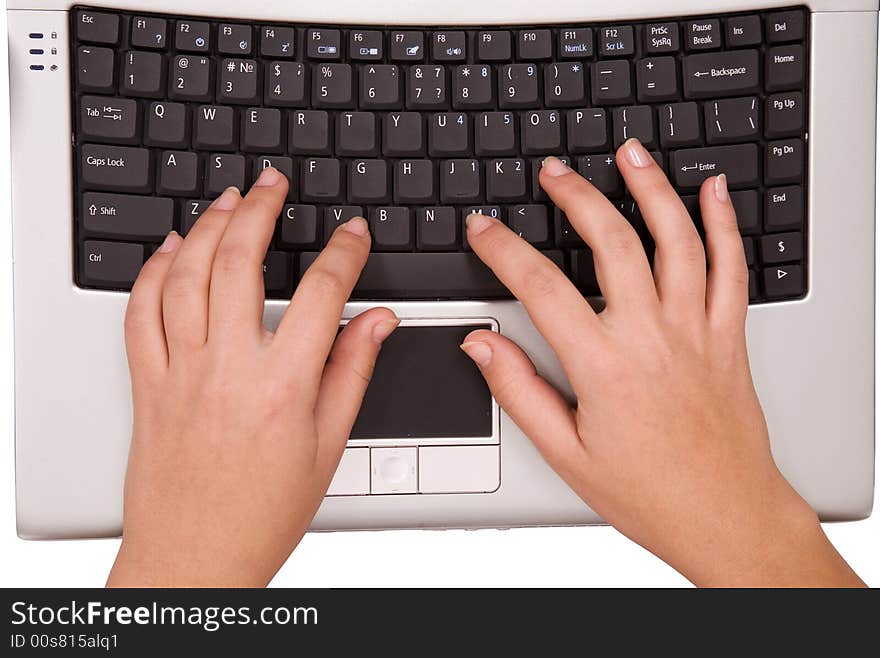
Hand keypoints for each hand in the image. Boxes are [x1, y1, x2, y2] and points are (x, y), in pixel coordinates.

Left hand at [108, 168, 397, 586]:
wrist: (195, 556)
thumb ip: (353, 372)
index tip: (353, 233)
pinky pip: (141, 314)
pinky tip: (170, 250)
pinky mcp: (148, 384)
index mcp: (283, 386)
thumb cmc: (263, 511)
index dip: (343, 253)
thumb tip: (379, 321)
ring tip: (228, 200)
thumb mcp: (328, 445)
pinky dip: (153, 273)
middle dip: (260, 210)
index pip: (322, 294)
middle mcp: (228, 369)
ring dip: (207, 228)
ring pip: (186, 277)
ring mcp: (181, 372)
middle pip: (240, 263)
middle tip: (273, 182)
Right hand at [461, 141, 863, 587]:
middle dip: (577, 196)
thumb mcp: (566, 452)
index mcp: (604, 366)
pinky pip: (732, 266)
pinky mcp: (729, 336)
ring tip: (628, 153)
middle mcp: (652, 337)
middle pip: (612, 243)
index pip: (540, 288)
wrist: (726, 515)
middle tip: (553, 171)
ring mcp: (696, 331)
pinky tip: (713, 191)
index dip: (504, 249)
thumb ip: (519, 391)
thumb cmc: (649, 492)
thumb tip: (481, 344)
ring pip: (676, 240)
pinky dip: (723, 222)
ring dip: (651, 189)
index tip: (484, 228)